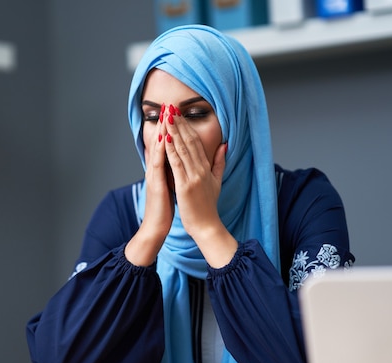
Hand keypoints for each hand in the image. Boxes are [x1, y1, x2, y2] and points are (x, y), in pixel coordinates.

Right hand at [125, 106, 174, 266]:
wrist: (155, 227)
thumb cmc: (165, 209)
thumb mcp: (172, 187)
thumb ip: (175, 173)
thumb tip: (180, 163)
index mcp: (161, 170)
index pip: (166, 146)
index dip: (170, 130)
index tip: (175, 114)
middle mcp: (155, 169)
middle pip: (160, 143)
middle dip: (164, 124)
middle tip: (168, 106)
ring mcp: (154, 175)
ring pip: (158, 149)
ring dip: (161, 131)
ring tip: (165, 115)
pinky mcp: (155, 183)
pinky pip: (158, 163)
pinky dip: (161, 149)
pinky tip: (164, 138)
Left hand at [164, 104, 236, 266]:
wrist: (207, 226)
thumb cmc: (208, 206)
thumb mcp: (217, 182)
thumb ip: (220, 163)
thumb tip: (225, 145)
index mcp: (206, 168)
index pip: (196, 142)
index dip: (188, 127)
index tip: (180, 114)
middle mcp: (200, 170)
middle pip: (189, 142)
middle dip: (180, 124)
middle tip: (172, 108)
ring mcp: (193, 177)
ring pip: (182, 149)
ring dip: (174, 132)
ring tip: (168, 117)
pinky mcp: (185, 186)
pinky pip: (177, 164)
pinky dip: (171, 150)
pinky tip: (166, 139)